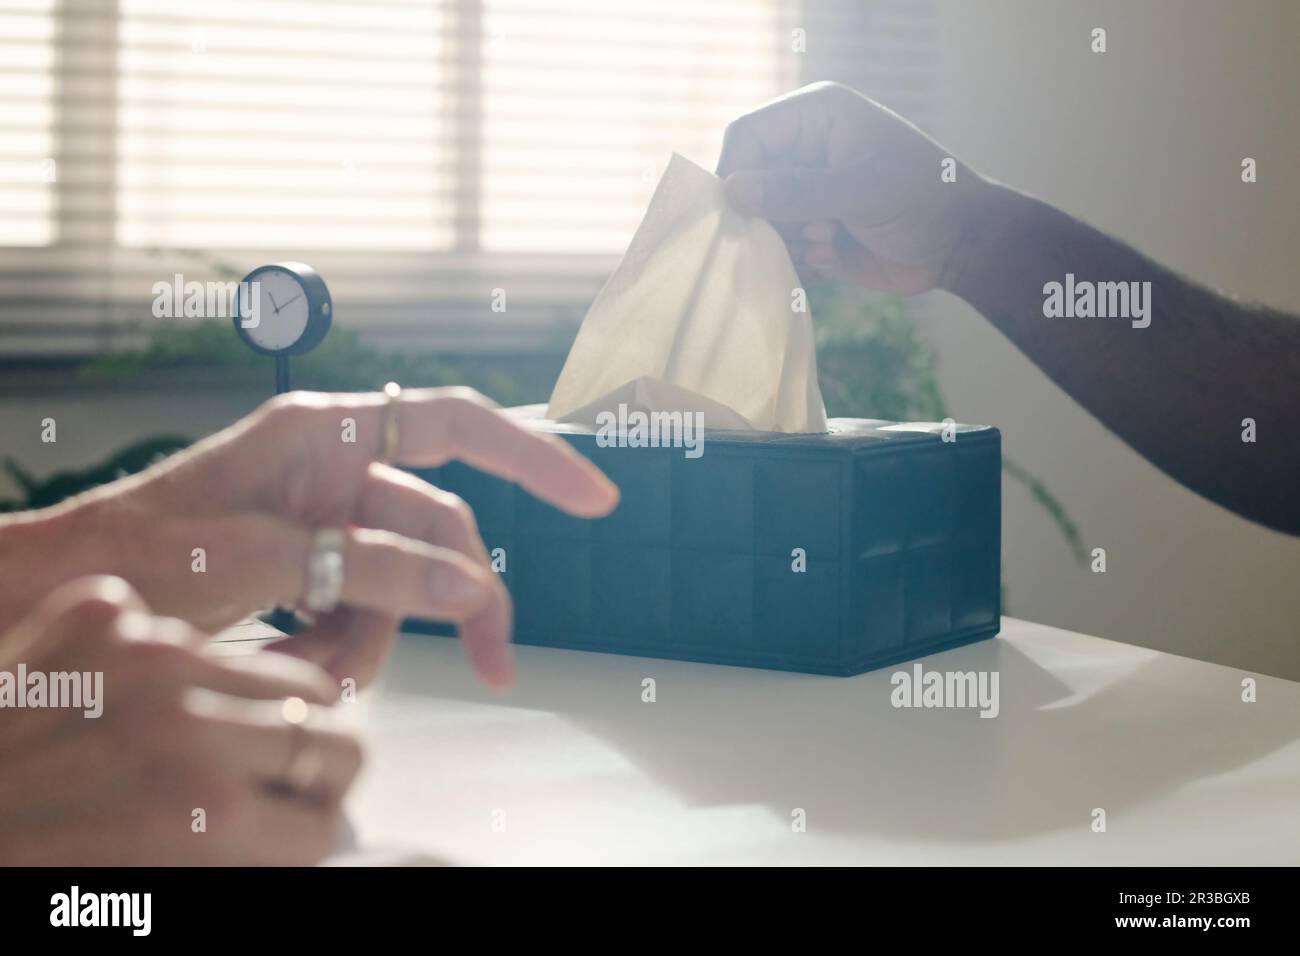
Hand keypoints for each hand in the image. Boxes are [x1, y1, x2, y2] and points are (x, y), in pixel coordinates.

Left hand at [0, 577, 359, 864]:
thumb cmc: (29, 867)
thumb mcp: (155, 892)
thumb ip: (247, 856)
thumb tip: (316, 835)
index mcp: (202, 821)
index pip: (333, 816)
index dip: (314, 832)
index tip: (290, 834)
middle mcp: (185, 730)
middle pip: (337, 737)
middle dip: (313, 772)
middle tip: (275, 790)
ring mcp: (146, 658)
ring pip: (285, 676)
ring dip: (259, 714)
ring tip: (206, 745)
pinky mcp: (106, 612)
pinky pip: (197, 635)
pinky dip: (183, 669)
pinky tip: (136, 703)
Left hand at [17, 387, 618, 689]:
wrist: (63, 593)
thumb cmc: (140, 550)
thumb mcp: (260, 554)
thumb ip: (373, 564)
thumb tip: (471, 583)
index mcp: (327, 432)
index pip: (457, 426)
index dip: (534, 456)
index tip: (596, 497)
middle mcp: (336, 470)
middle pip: (441, 531)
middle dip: (463, 601)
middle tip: (497, 666)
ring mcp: (325, 522)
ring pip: (402, 586)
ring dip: (371, 642)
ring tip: (310, 677)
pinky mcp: (310, 571)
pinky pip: (361, 614)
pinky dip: (338, 653)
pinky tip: (294, 672)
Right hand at [717, 81, 998, 294]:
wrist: (960, 245)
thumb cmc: (924, 200)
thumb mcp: (861, 191)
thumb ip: (796, 192)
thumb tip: (732, 190)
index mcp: (818, 116)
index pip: (747, 136)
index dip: (736, 173)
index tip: (743, 214)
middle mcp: (806, 149)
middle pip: (747, 181)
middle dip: (770, 216)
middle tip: (815, 231)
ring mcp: (808, 190)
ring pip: (760, 220)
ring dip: (789, 241)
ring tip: (831, 242)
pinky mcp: (813, 227)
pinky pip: (780, 247)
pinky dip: (798, 261)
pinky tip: (833, 259)